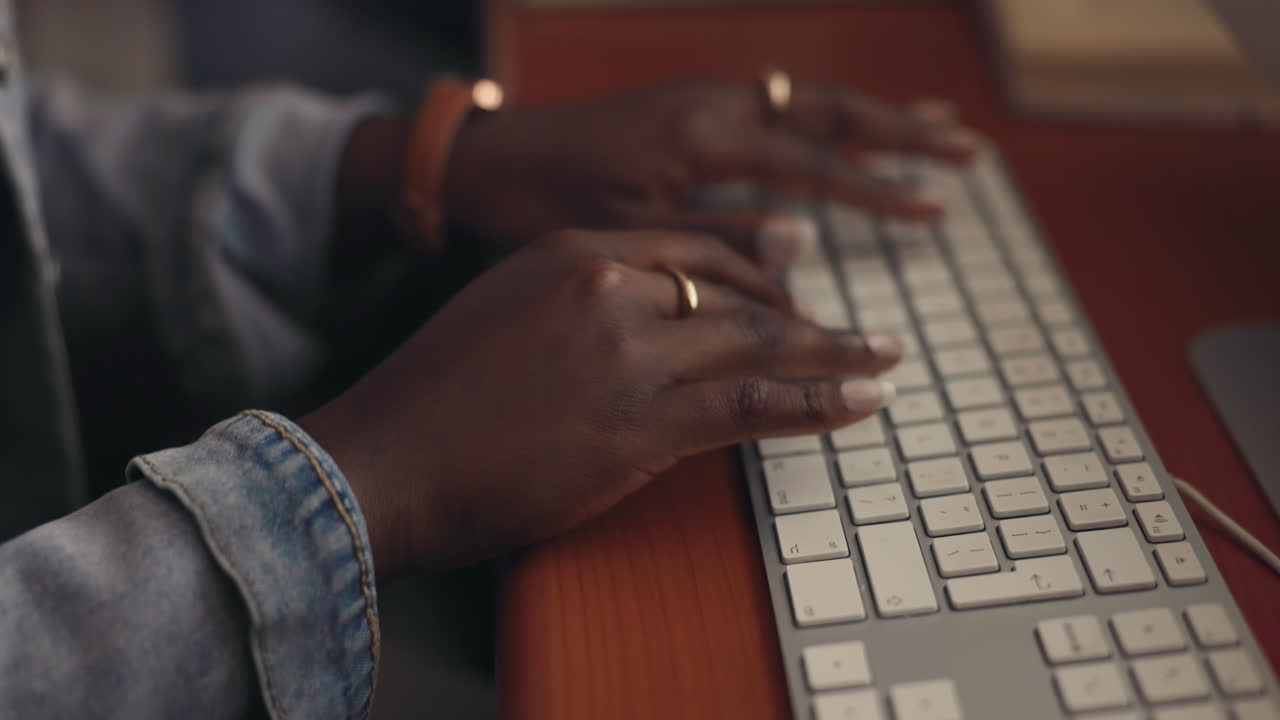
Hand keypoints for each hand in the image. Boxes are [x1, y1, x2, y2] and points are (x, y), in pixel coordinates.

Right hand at [300, 230, 900, 577]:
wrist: (382, 460)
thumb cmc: (431, 399)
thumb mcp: (501, 316)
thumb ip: (575, 304)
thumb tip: (640, 317)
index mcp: (571, 252)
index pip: (690, 251)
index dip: (752, 271)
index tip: (788, 289)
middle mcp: (607, 287)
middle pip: (735, 291)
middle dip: (802, 311)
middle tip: (852, 328)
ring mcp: (627, 353)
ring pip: (756, 341)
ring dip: (832, 351)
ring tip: (882, 358)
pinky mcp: (640, 423)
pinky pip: (752, 401)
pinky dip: (817, 400)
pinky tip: (862, 398)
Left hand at [441, 78, 976, 264]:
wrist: (488, 157)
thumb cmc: (546, 199)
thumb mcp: (626, 232)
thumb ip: (716, 238)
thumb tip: (802, 246)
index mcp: (700, 135)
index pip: (810, 163)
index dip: (875, 190)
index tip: (936, 208)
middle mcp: (710, 104)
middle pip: (825, 110)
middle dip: (899, 130)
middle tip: (965, 147)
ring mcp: (700, 98)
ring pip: (804, 99)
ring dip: (869, 113)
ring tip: (930, 123)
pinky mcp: (687, 106)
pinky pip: (773, 103)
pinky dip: (820, 115)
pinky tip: (841, 128)